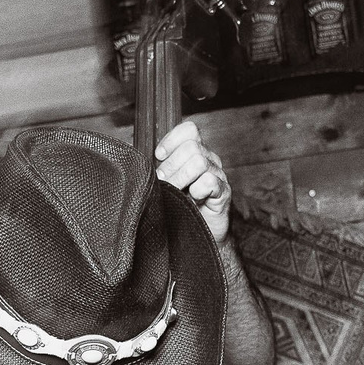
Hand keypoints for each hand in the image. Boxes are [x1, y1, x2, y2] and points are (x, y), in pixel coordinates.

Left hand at [154, 120, 230, 244]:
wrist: (197, 234)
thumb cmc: (179, 207)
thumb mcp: (166, 183)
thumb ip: (159, 169)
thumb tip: (140, 162)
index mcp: (196, 152)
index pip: (189, 130)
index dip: (172, 140)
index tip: (159, 156)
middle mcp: (209, 160)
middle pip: (191, 146)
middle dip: (171, 165)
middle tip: (163, 182)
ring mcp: (218, 175)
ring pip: (199, 162)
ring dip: (181, 178)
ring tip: (175, 191)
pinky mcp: (223, 193)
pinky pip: (210, 181)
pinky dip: (197, 190)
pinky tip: (193, 199)